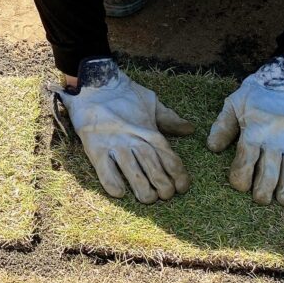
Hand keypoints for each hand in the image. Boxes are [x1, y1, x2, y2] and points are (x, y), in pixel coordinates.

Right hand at [58, 57, 193, 203]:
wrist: (93, 83)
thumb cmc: (123, 93)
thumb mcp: (150, 102)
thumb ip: (169, 118)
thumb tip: (189, 129)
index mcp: (149, 129)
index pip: (168, 157)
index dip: (178, 175)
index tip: (181, 187)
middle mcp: (134, 138)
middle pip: (153, 167)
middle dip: (163, 185)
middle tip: (165, 196)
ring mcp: (114, 143)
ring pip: (133, 172)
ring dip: (143, 189)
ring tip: (148, 199)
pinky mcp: (95, 147)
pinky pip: (105, 171)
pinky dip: (113, 184)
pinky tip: (120, 193)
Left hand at [207, 57, 283, 206]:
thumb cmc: (257, 94)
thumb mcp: (234, 104)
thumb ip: (222, 126)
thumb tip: (212, 148)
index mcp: (254, 130)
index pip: (246, 160)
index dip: (241, 177)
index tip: (239, 186)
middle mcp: (275, 138)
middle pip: (269, 173)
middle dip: (263, 191)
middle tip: (260, 199)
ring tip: (283, 201)